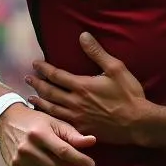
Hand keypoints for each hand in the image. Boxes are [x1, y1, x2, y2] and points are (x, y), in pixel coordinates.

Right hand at [0, 102, 96, 165]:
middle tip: (67, 156)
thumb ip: (72, 134)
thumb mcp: (54, 121)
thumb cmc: (35, 120)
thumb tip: (92, 141)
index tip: (91, 164)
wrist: (6, 121)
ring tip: (54, 158)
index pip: (64, 151)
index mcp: (40, 133)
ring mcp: (19, 159)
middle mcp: (28, 148)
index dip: (79, 159)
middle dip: (66, 164)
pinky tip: (43, 162)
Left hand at [26, 33, 149, 144]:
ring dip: (39, 102)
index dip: (44, 69)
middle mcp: (75, 102)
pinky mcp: (81, 130)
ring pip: (52, 109)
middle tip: (27, 79)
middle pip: (50, 92)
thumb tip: (83, 35)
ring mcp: (77, 118)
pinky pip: (60, 123)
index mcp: (82, 86)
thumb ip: (97, 52)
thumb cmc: (129, 94)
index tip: (35, 64)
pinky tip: (46, 117)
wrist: (138, 122)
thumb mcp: (116, 68)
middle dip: (37, 84)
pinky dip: (49, 118)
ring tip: (30, 98)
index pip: (56, 75)